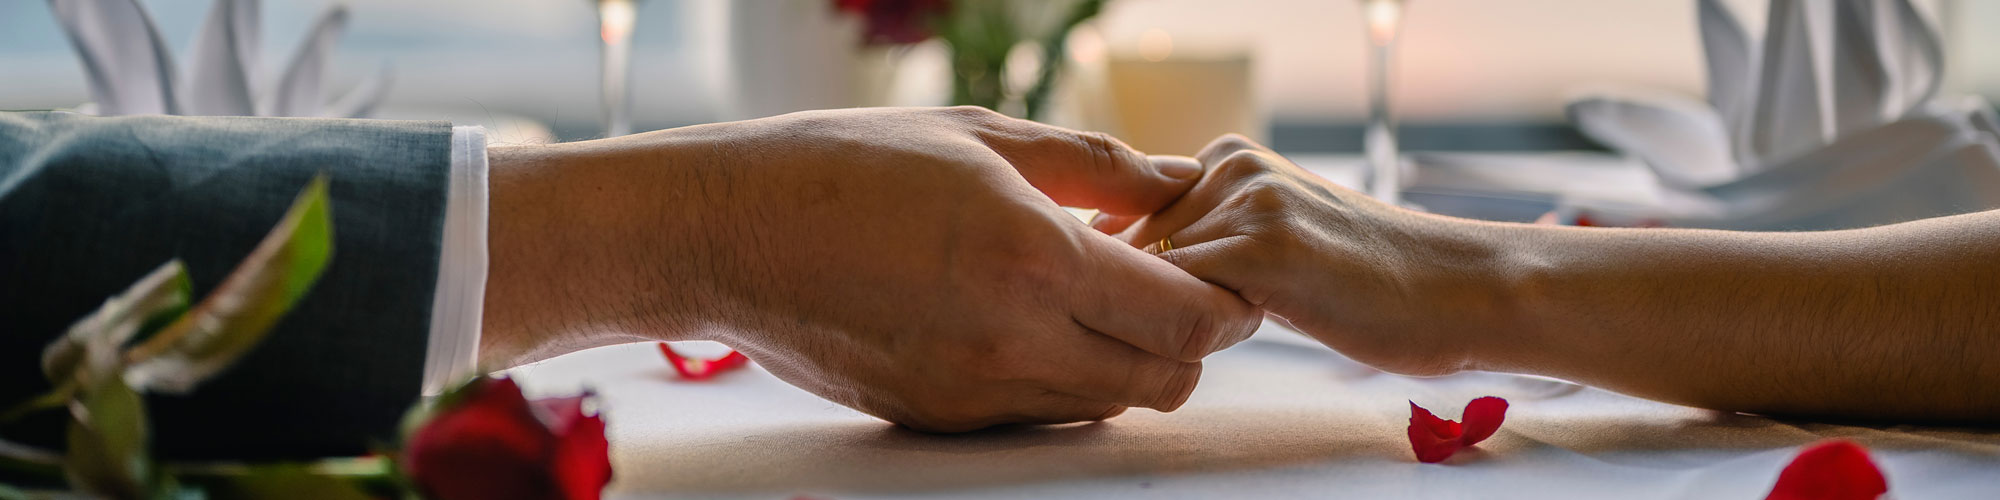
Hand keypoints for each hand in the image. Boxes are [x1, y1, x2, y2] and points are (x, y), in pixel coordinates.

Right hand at [483, 107, 1260, 430]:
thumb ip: (1095, 164)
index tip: (1219, 268)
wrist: (724, 234)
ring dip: (1126, 362)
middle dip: (1188, 341)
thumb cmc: (843, 166)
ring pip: (1106, 406)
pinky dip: (1062, 378)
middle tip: (1166, 285)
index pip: (1189, 317)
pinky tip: (1028, 319)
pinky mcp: (939, 418)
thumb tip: (1176, 178)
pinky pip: (1039, 415)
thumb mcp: (979, 135)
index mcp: (1034, 258)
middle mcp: (1013, 341)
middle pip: (1165, 381)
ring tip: (1092, 296)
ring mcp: (974, 393)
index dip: (1226, 299)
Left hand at [1108, 135, 1514, 376]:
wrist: (1458, 290)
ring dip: (1159, 317)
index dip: (1123, 272)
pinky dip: (1184, 328)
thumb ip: (1207, 241)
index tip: (1142, 310)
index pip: (1124, 212)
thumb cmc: (1368, 282)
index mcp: (1229, 157)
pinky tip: (1230, 343)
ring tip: (1211, 339)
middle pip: (1127, 244)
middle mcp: (1232, 166)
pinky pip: (1181, 293)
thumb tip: (1124, 269)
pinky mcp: (1267, 248)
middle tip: (1170, 336)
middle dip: (1134, 297)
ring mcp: (1250, 203)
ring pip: (1149, 271)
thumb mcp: (1273, 242)